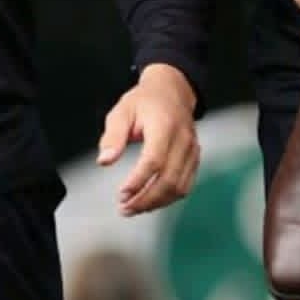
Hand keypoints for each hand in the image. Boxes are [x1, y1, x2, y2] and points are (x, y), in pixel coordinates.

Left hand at [97, 64, 198, 215]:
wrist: (173, 90)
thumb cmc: (144, 101)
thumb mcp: (121, 111)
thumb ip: (113, 137)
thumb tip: (104, 161)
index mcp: (164, 126)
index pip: (154, 160)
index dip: (138, 181)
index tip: (122, 194)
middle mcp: (183, 140)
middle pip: (169, 179)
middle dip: (146, 199)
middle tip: (124, 209)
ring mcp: (192, 150)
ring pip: (180, 187)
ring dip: (157, 203)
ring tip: (134, 209)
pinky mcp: (195, 158)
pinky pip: (186, 185)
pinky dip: (169, 198)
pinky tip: (151, 202)